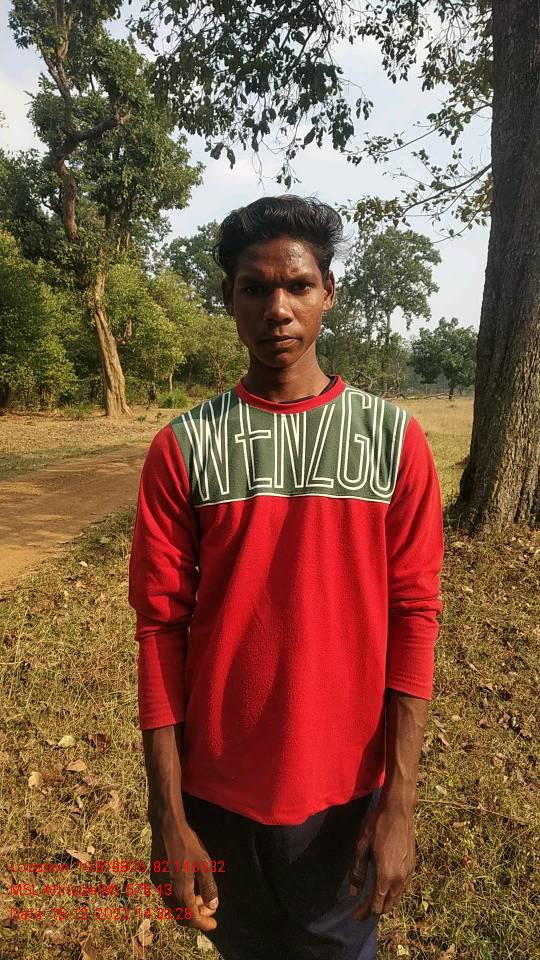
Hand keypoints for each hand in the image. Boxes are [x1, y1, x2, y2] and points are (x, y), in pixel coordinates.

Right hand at [150, 821, 218, 931]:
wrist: (166, 826)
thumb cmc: (187, 844)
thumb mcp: (204, 864)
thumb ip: (208, 887)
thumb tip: (212, 905)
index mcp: (179, 891)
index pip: (190, 918)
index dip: (203, 923)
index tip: (213, 924)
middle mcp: (166, 892)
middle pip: (180, 915)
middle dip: (196, 917)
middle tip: (209, 911)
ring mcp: (159, 885)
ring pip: (173, 906)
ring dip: (188, 907)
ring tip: (202, 898)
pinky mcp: (155, 876)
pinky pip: (168, 896)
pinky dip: (180, 898)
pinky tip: (189, 887)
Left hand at [349, 800, 415, 919]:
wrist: (399, 811)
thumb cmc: (377, 826)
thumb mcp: (362, 846)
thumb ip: (357, 871)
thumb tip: (353, 892)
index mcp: (385, 875)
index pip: (375, 904)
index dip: (364, 912)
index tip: (355, 916)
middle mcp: (399, 878)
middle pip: (387, 906)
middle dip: (374, 911)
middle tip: (361, 911)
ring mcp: (408, 873)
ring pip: (397, 898)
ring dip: (385, 903)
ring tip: (372, 902)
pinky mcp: (413, 866)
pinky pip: (403, 888)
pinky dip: (393, 894)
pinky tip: (385, 888)